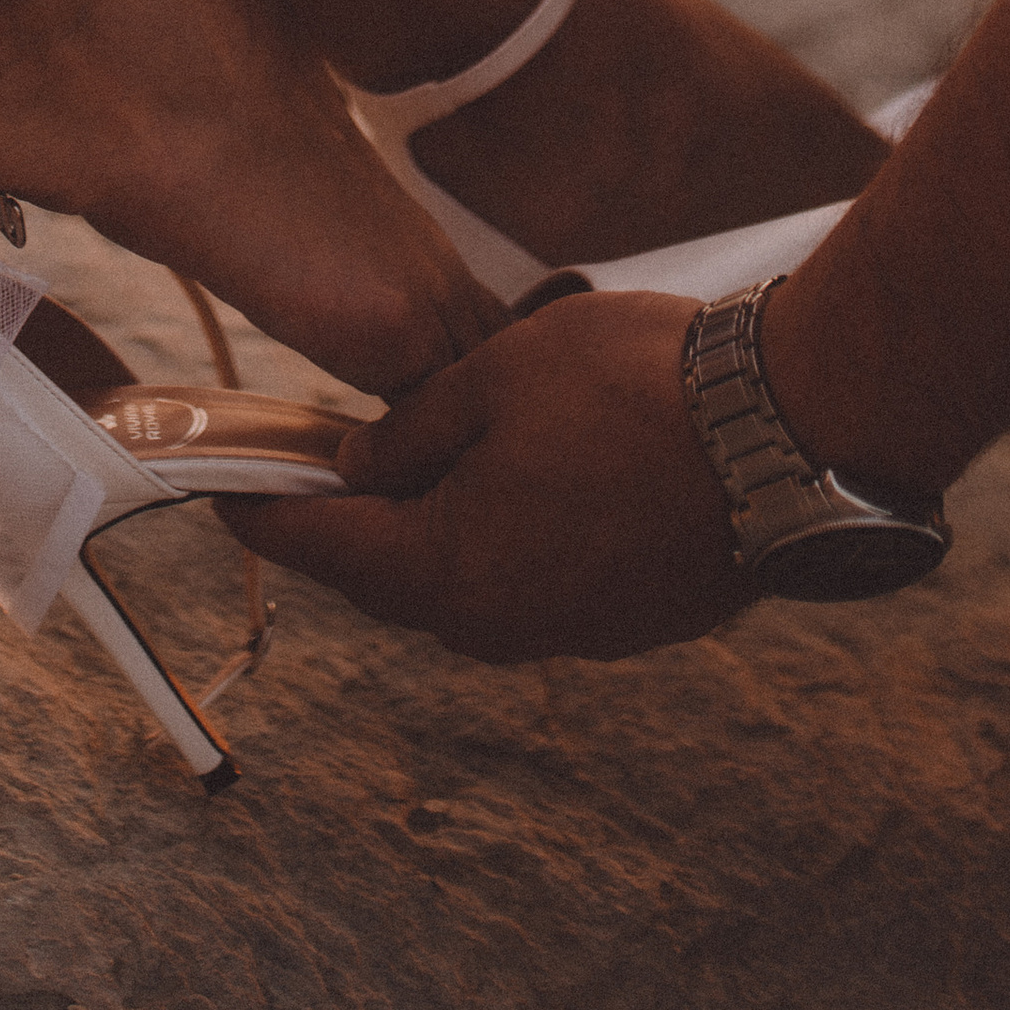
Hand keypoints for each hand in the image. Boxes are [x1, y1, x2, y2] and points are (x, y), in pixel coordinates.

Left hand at [219, 288, 744, 662]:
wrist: (788, 434)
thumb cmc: (634, 390)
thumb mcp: (493, 378)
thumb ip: (411, 431)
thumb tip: (363, 468)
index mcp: (452, 569)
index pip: (329, 549)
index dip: (267, 516)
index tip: (222, 496)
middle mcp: (503, 623)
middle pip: (396, 576)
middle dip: (351, 525)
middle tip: (314, 467)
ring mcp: (574, 630)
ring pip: (470, 580)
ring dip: (435, 527)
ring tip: (415, 462)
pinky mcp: (631, 619)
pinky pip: (536, 582)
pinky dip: (505, 535)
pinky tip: (514, 479)